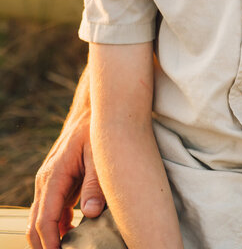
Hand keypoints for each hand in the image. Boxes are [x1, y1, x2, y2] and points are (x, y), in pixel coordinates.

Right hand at [28, 108, 104, 248]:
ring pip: (41, 218)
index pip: (45, 218)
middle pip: (36, 223)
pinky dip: (57, 226)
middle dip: (44, 245)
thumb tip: (90, 214)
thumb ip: (95, 184)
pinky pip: (52, 211)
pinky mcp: (58, 184)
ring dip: (50, 237)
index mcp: (54, 176)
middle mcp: (46, 182)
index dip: (50, 241)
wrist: (94, 113)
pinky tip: (71, 237)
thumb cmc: (97, 132)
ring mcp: (50, 184)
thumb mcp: (99, 156)